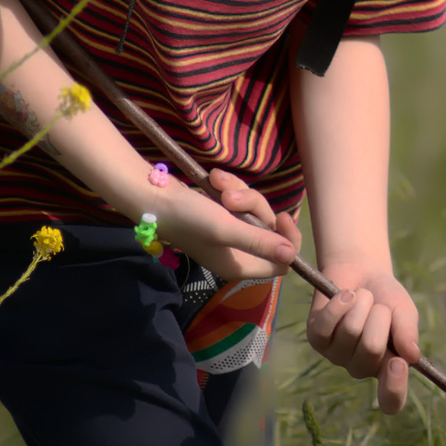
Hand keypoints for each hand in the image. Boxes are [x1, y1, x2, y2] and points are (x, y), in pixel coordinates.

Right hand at [151, 169, 298, 282]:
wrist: (153, 196)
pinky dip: (229, 186)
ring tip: (217, 183)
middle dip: (253, 206)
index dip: (287, 241)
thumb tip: (292, 257)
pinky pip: (240, 200)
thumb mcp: (226, 229)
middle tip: (230, 197)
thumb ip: (259, 242)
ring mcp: (229, 232)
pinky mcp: (222, 215)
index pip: (282, 262)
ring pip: (254, 210)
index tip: (280, 216)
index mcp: (240, 266)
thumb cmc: (188, 217)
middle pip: (269, 229)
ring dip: (239, 192)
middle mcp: (237, 252)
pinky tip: (213, 178)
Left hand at [306, 262, 419, 411]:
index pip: (390, 400)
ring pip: (350, 331)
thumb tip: (412, 356)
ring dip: (362, 304)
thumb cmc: (387, 297)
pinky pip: (326, 325)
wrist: (362, 273)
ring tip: (363, 296)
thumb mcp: (404, 312)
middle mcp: (360, 367)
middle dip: (380, 316)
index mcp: (387, 368)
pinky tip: (346, 294)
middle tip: (380, 306)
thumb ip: (408, 332)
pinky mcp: (316, 338)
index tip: (399, 364)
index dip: (394, 389)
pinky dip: (340, 304)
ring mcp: (336, 355)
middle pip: (371, 349)